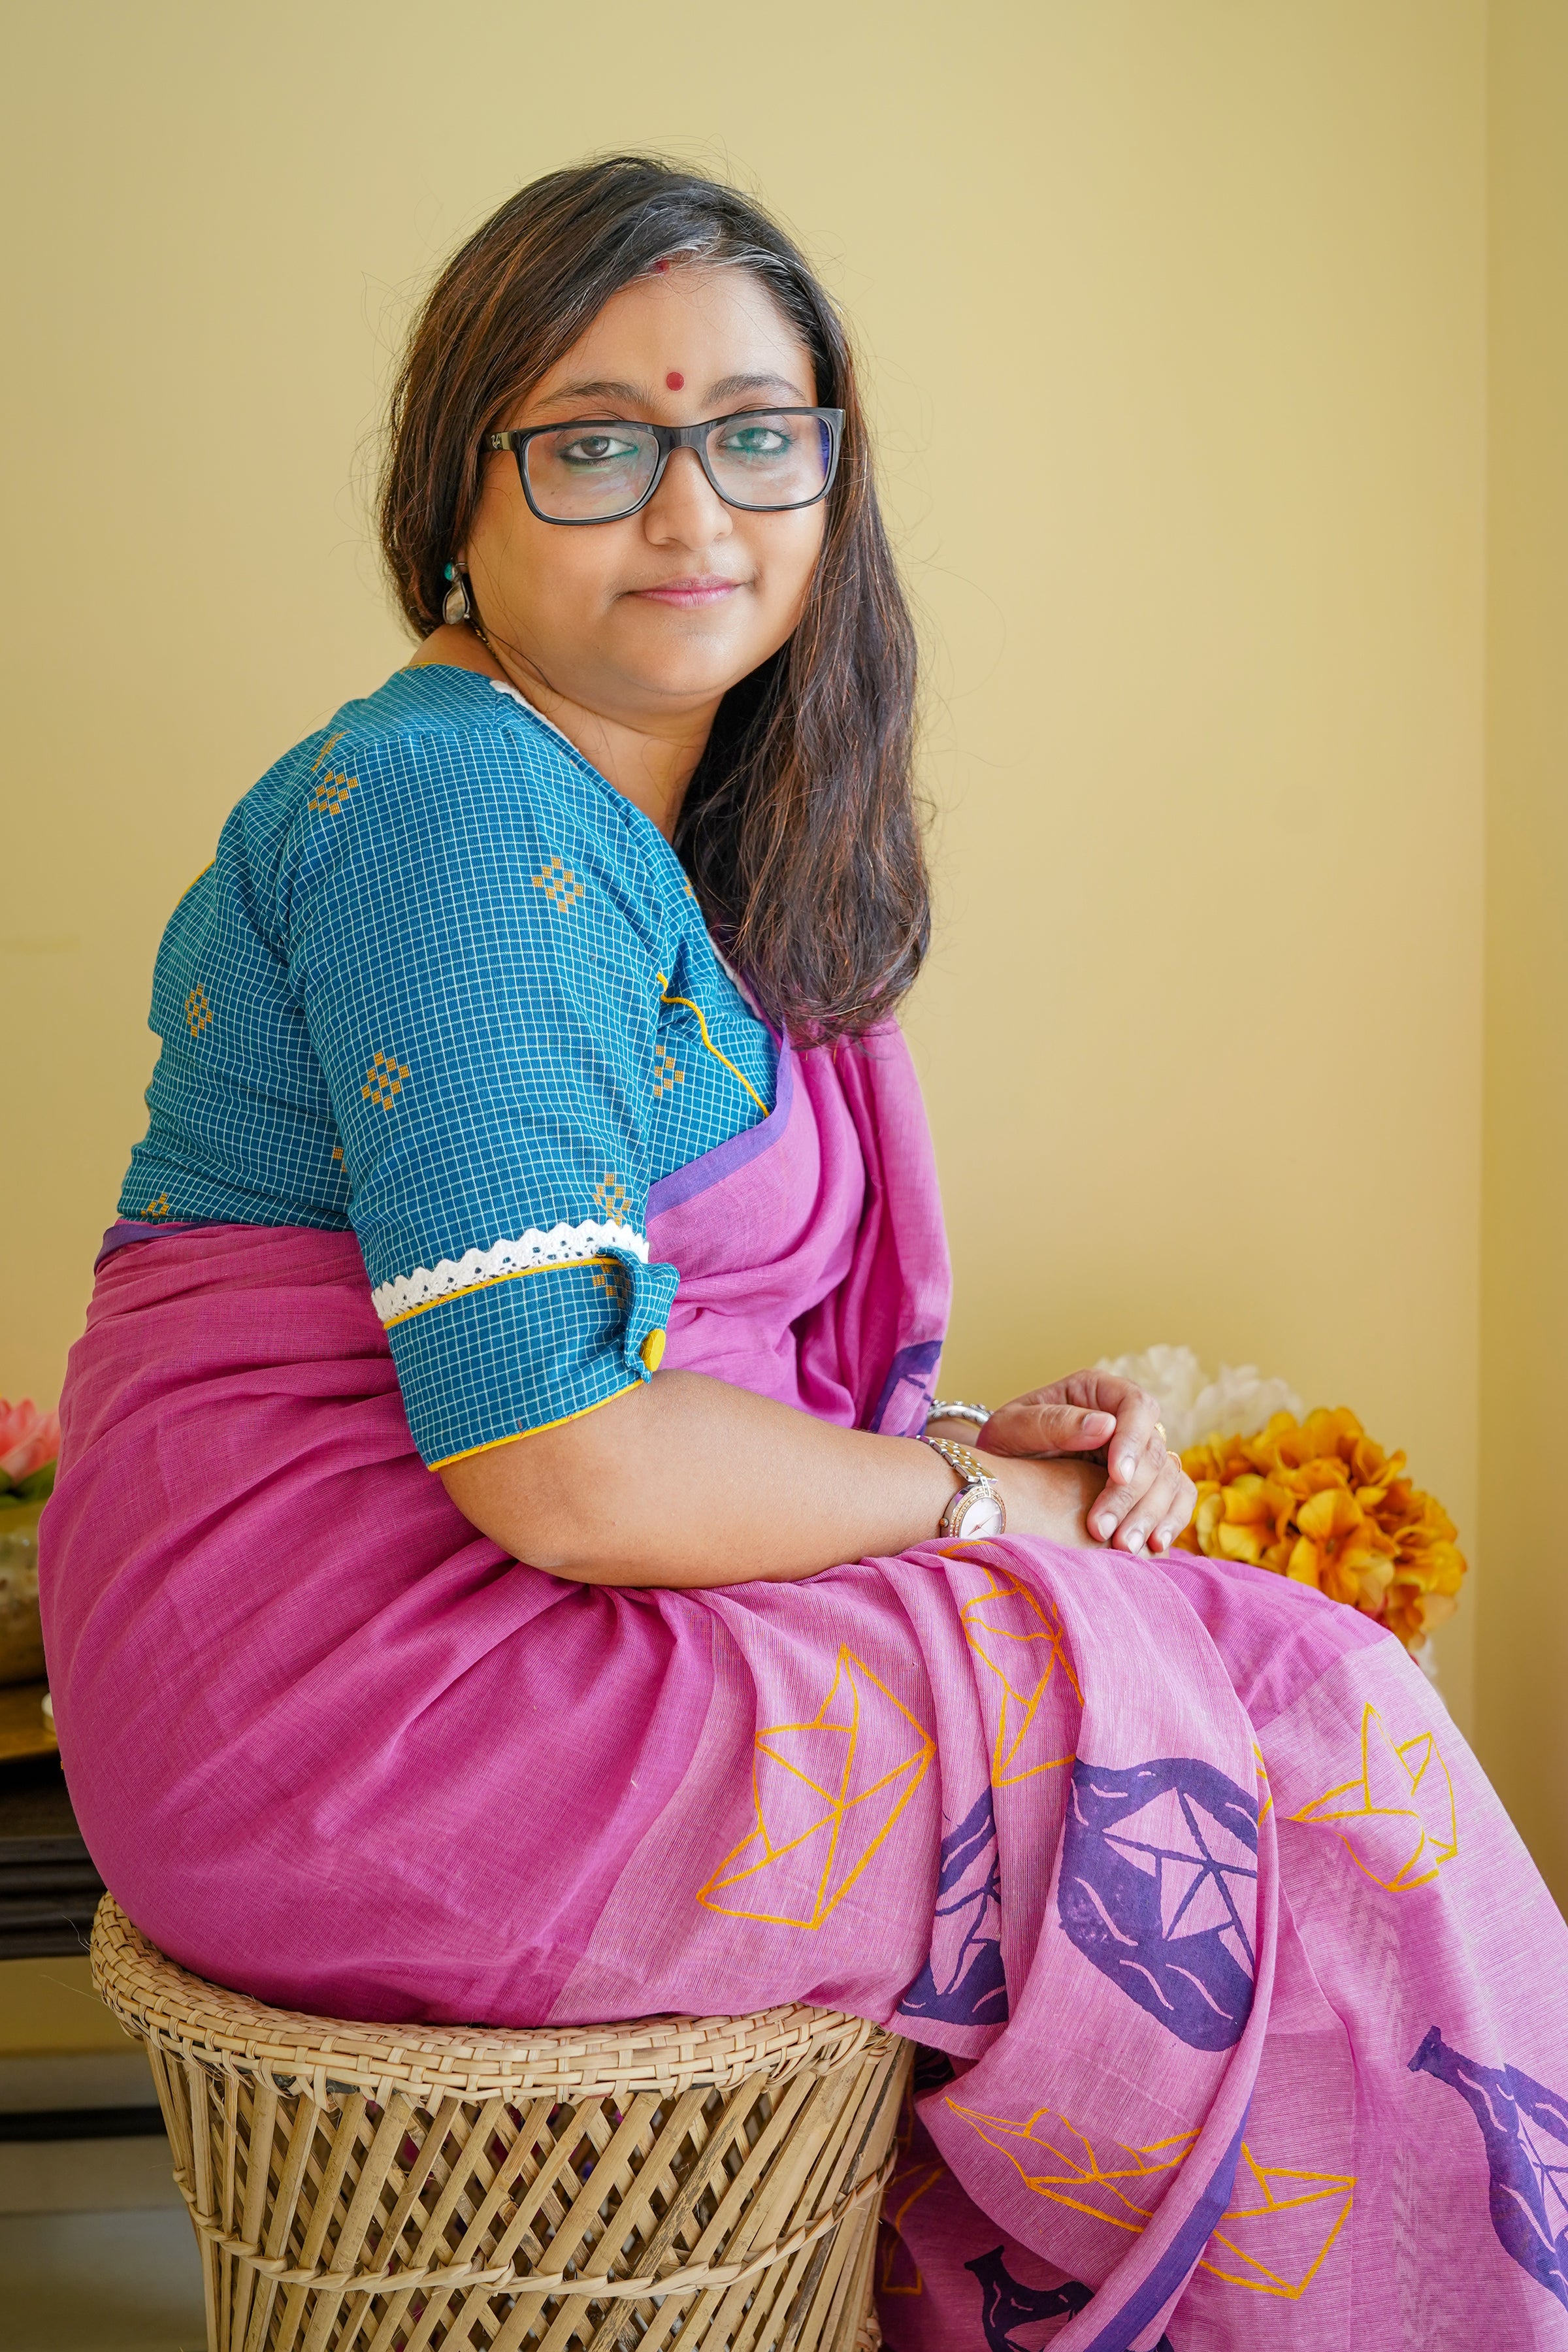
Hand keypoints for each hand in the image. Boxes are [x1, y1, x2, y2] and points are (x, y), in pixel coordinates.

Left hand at [977, 1371, 1196, 1555]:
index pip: (1135, 1406)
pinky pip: (1176, 1496)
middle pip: (1153, 1450)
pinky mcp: (1146, 1484)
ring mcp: (1139, 1452)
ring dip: (1151, 1514)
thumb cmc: (1004, 1444)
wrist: (998, 1475)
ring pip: (1169, 1477)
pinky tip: (1153, 1544)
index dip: (1133, 1441)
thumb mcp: (1012, 1428)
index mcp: (1096, 1392)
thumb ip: (1053, 1423)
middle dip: (1132, 1493)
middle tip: (1103, 1529)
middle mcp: (1124, 1419)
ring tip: (1122, 1547)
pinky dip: (1171, 1520)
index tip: (1117, 1475)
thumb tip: (1106, 1425)